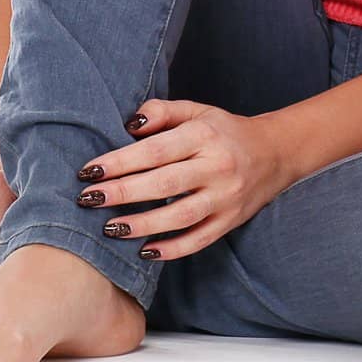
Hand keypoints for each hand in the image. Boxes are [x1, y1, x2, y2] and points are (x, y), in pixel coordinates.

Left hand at [77, 98, 291, 259]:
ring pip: (181, 217)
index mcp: (204, 135)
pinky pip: (199, 240)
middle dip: (122, 193)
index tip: (88, 170)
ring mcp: (226, 198)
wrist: (274, 152)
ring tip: (109, 227)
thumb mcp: (196, 110)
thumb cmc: (223, 129)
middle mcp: (217, 167)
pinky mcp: (230, 222)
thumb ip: (161, 112)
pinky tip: (145, 251)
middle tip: (88, 199)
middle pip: (163, 184)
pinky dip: (172, 249)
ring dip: (142, 225)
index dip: (119, 162)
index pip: (154, 151)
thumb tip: (128, 124)